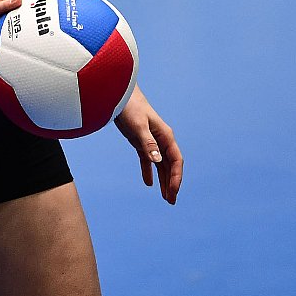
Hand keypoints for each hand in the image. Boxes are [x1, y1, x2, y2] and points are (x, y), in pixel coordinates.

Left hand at [114, 87, 181, 204]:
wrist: (119, 94)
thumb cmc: (130, 107)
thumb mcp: (138, 126)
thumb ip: (148, 143)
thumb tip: (158, 161)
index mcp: (165, 136)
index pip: (176, 161)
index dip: (177, 177)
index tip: (174, 192)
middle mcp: (161, 140)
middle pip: (170, 165)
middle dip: (172, 183)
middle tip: (171, 201)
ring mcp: (151, 141)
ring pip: (160, 165)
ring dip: (163, 180)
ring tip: (165, 197)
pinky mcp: (140, 141)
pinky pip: (147, 160)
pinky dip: (148, 172)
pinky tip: (148, 184)